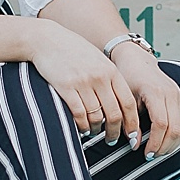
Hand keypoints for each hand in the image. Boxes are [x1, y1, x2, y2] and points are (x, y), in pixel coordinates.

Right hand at [19, 19, 139, 143]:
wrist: (47, 39)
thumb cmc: (73, 51)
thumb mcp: (98, 60)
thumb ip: (109, 78)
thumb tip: (120, 105)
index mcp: (111, 71)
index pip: (128, 102)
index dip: (132, 123)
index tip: (132, 135)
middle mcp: (100, 77)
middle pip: (114, 113)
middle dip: (114, 132)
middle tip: (112, 140)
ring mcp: (83, 82)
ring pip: (96, 117)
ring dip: (96, 130)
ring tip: (94, 132)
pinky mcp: (65, 87)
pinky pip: (78, 114)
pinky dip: (81, 125)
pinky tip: (81, 127)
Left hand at [111, 45, 179, 156]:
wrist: (138, 62)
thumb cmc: (128, 80)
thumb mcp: (125, 100)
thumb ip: (130, 122)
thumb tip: (135, 144)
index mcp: (155, 92)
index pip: (161, 124)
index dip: (155, 142)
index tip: (145, 153)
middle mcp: (172, 94)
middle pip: (175, 129)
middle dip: (164, 147)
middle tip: (151, 155)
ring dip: (173, 145)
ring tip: (159, 151)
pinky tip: (167, 142)